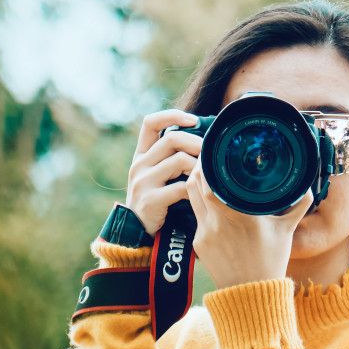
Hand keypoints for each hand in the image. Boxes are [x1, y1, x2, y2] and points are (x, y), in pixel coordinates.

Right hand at [124, 109, 201, 235]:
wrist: (137, 232)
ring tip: (207, 175)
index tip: (194, 120)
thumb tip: (205, 139)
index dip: (172, 115)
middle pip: (172, 139)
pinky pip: (181, 187)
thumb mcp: (159, 175)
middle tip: (212, 153)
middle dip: (197, 143)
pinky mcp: (150, 199)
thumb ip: (172, 158)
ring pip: (179, 160)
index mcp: (141, 155)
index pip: (151, 122)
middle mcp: (139, 164)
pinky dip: (195, 189)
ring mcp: (143, 181)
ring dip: (199, 166)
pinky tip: (200, 194)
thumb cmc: (157, 200)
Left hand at [185, 156, 315, 289]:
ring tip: (205, 174)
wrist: (251, 295)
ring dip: (195, 184)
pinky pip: (195, 216)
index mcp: (240, 215)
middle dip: (198, 168)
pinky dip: (200, 204)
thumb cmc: (270, 262)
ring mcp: (204, 233)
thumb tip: (307, 185)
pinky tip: (208, 200)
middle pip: (194, 184)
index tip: (214, 152)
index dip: (207, 164)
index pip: (211, 182)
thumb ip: (298, 205)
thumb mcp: (287, 230)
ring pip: (190, 198)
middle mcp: (218, 223)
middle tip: (208, 158)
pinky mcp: (197, 243)